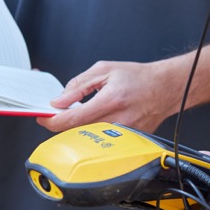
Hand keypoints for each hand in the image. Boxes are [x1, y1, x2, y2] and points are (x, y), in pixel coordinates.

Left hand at [38, 59, 178, 133]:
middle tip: (56, 113)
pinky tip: (94, 120)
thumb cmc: (139, 77)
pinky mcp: (129, 139)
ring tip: (78, 114)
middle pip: (78, 131)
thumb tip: (60, 100)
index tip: (43, 118)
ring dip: (77, 128)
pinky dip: (92, 130)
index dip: (53, 120)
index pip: (73, 118)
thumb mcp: (104, 70)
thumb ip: (79, 85)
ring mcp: (125, 132)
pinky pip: (103, 139)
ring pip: (89, 137)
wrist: (165, 87)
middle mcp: (118, 119)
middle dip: (62, 123)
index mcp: (111, 100)